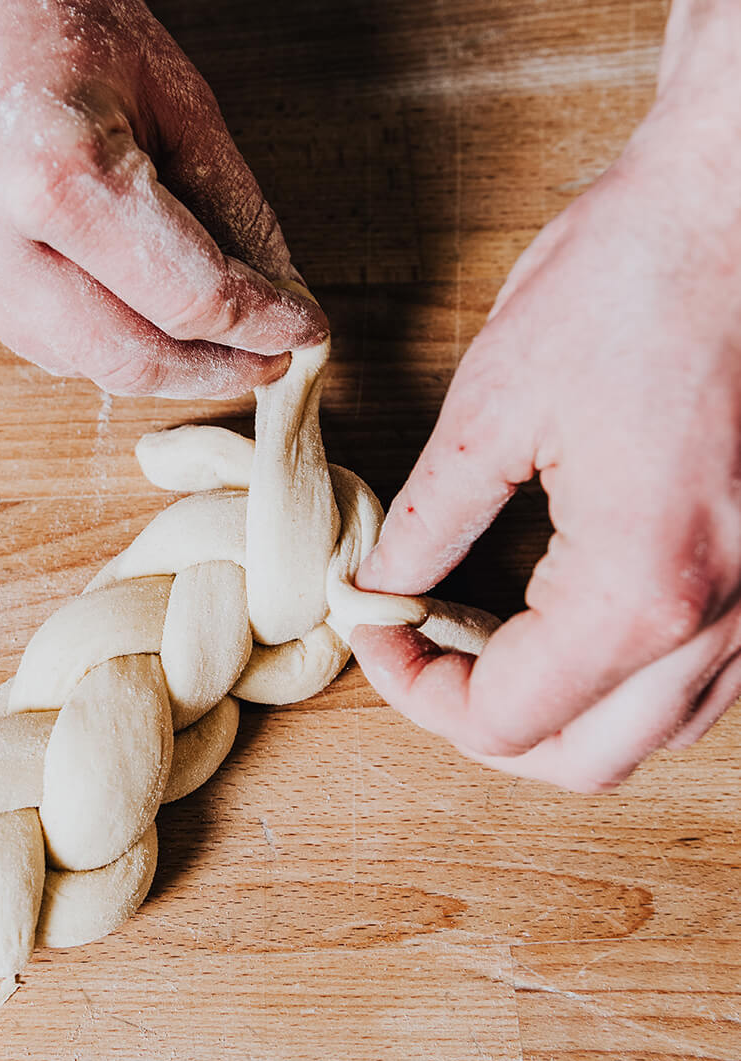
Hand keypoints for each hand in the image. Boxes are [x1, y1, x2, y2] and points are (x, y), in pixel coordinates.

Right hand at [0, 0, 326, 396]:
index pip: (188, 295)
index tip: (305, 329)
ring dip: (159, 366)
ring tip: (212, 344)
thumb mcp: (173, 94)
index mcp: (58, 175)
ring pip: (80, 363)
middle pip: (130, 358)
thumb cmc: (55, 9)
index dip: (261, 323)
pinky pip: (35, 340)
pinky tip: (138, 320)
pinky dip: (100, 343)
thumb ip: (231, 203)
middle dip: (213, 372)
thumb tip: (276, 291)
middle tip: (267, 363)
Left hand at [350, 0, 740, 791]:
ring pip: (646, 734)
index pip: (504, 718)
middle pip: (581, 760)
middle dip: (480, 723)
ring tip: (476, 638)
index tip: (374, 631)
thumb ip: (429, 526)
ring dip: (550, 712)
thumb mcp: (494, 409)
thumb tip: (380, 590)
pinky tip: (555, 617)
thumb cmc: (632, 281)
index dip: (415, 690)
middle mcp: (723, 621)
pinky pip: (691, 681)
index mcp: (642, 590)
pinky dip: (612, 678)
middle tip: (417, 653)